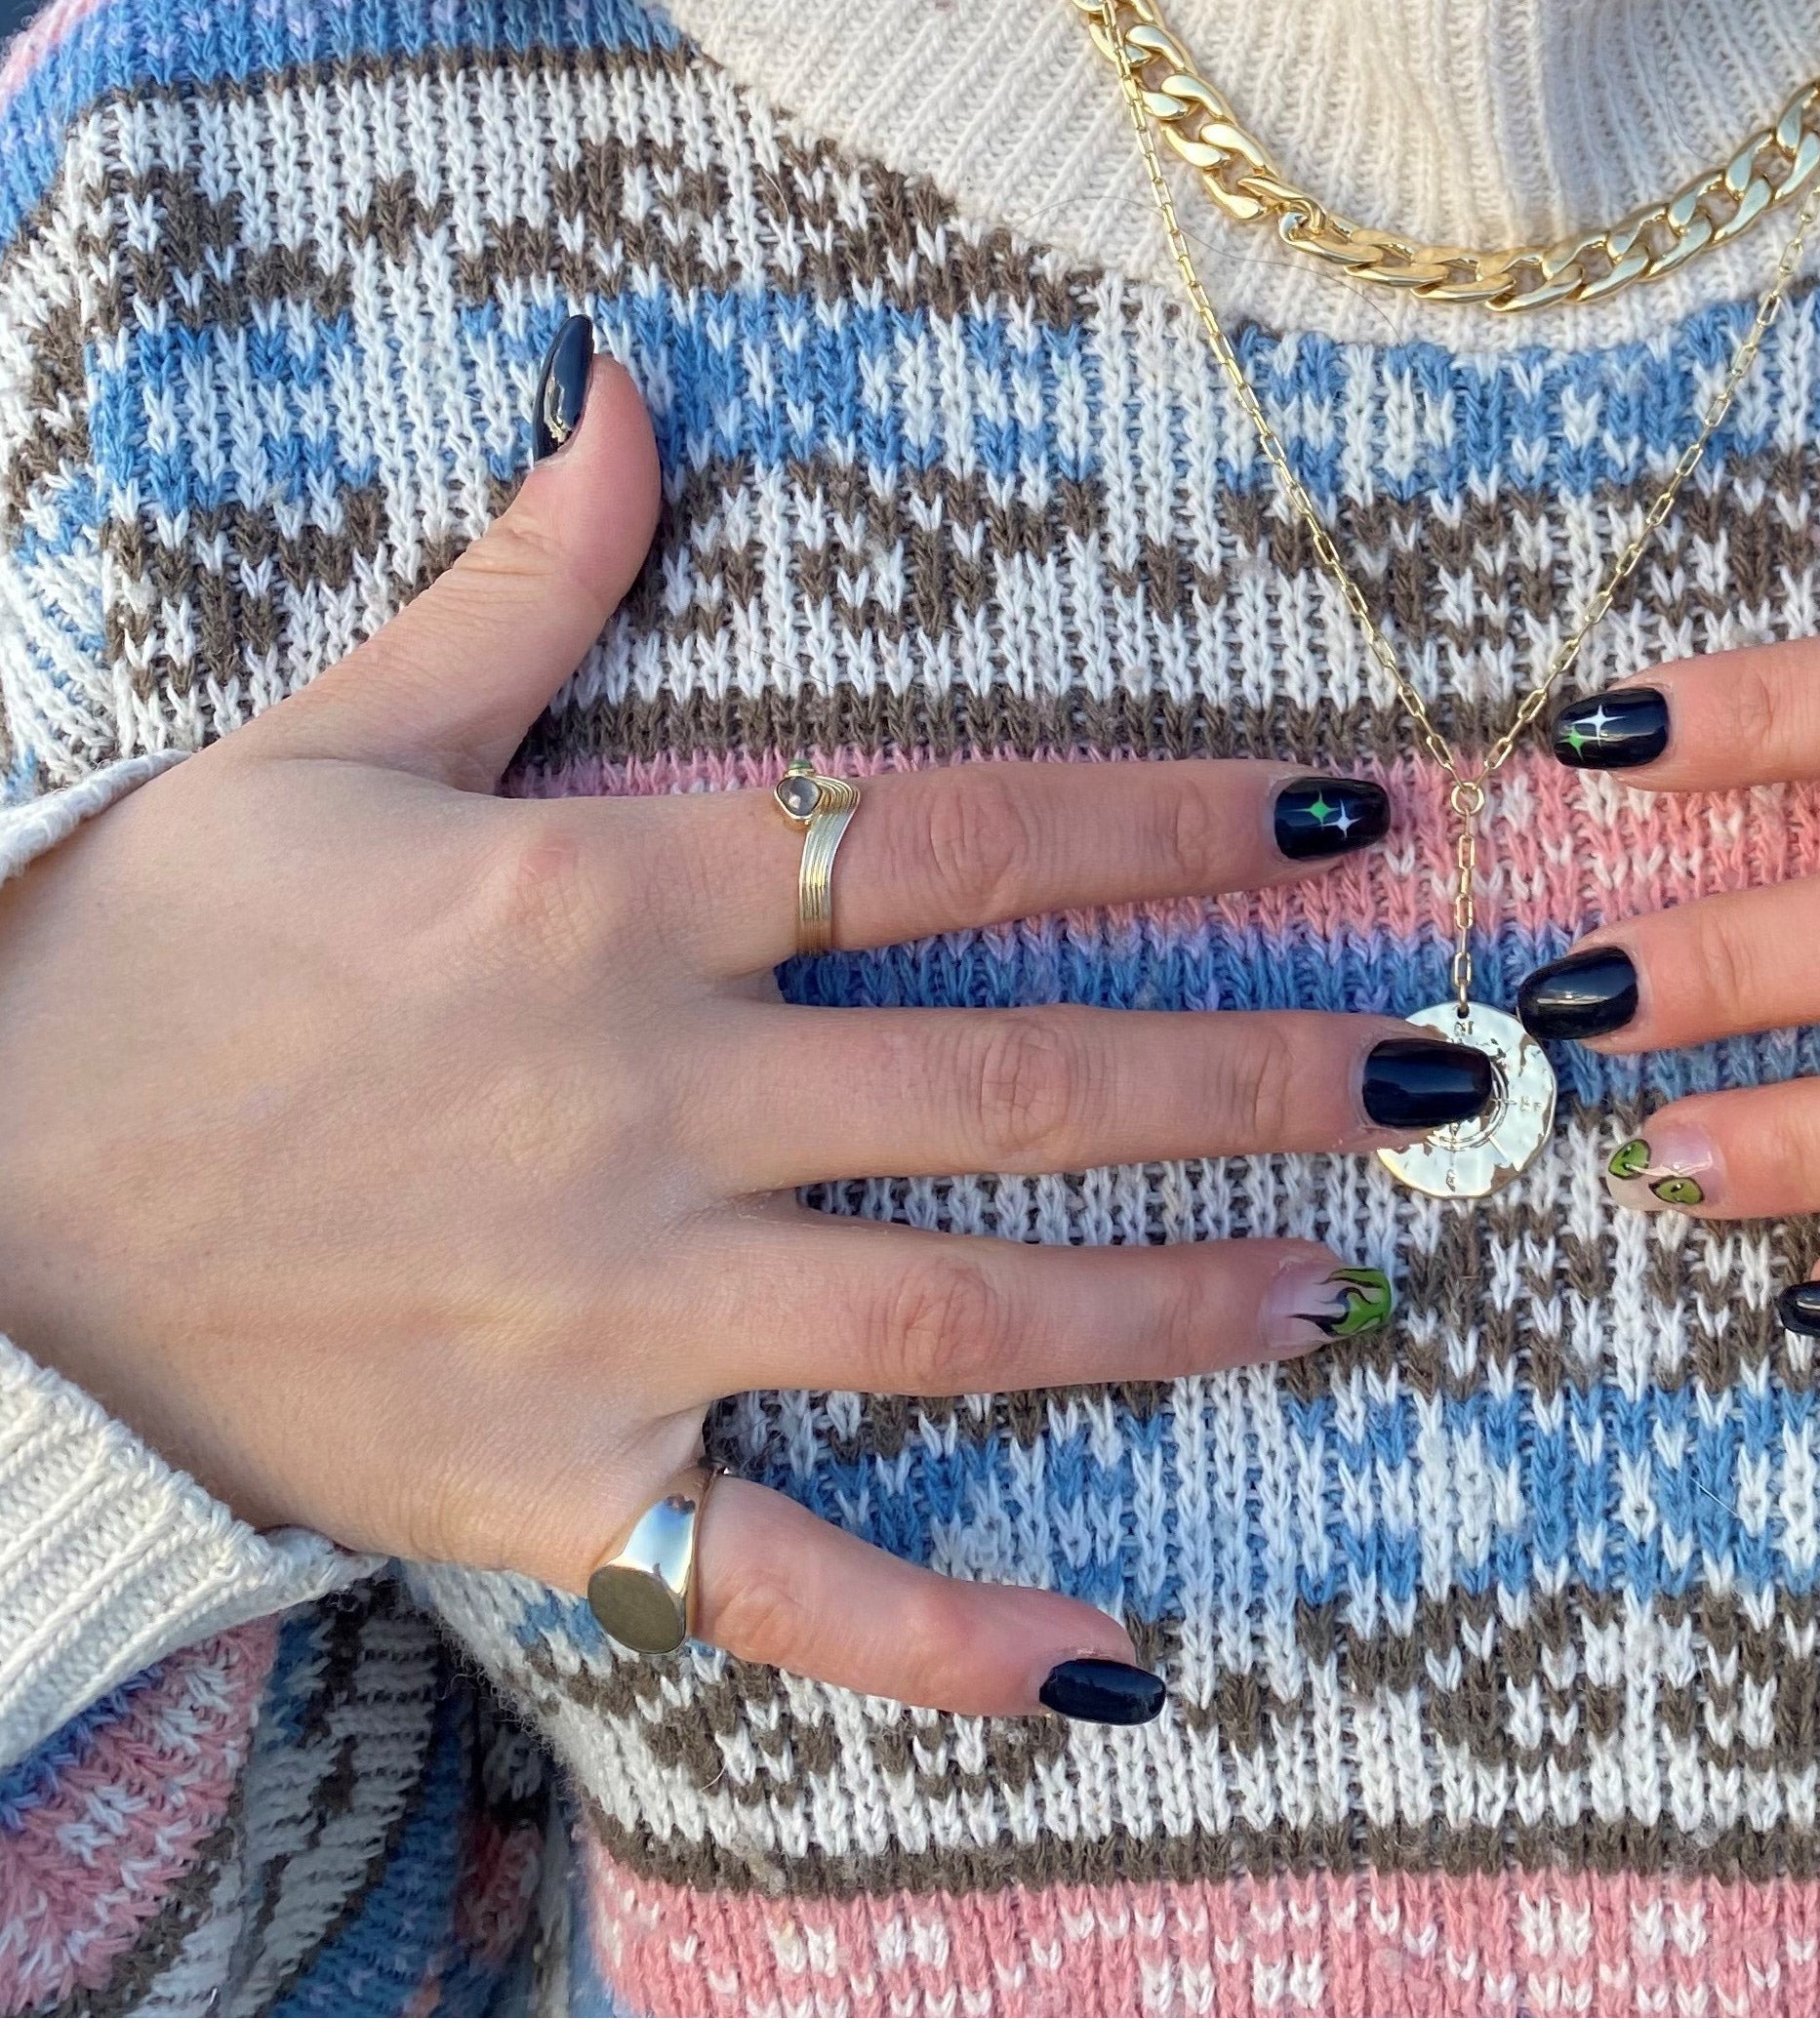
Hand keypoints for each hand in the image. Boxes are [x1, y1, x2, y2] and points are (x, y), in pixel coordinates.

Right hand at [0, 329, 1476, 1716]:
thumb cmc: (155, 936)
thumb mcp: (337, 730)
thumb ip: (526, 574)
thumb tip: (627, 383)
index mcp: (616, 898)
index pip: (960, 841)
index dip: (1168, 826)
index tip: (1338, 827)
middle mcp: (653, 1105)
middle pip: (1020, 1081)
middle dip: (1252, 1074)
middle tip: (1437, 1080)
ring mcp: (616, 1315)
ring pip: (957, 1312)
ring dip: (1172, 1301)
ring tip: (1348, 1288)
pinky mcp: (556, 1487)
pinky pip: (783, 1580)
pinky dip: (949, 1637)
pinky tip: (1117, 1664)